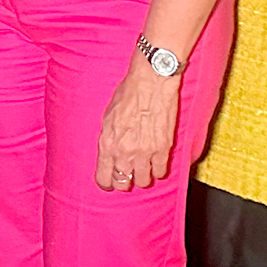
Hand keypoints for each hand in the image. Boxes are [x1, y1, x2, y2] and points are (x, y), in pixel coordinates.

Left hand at [96, 57, 180, 190]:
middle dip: (124, 181)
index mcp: (107, 144)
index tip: (110, 181)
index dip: (107, 182)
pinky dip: (158, 170)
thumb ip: (108, 139)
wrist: (152, 82)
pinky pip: (160, 172)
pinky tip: (156, 162)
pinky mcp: (163, 149)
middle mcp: (124, 152)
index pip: (104, 178)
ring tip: (144, 168)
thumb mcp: (108, 117)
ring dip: (143, 176)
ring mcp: (144, 152)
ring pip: (143, 182)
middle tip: (128, 175)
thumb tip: (109, 153)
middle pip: (123, 183)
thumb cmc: (129, 94)